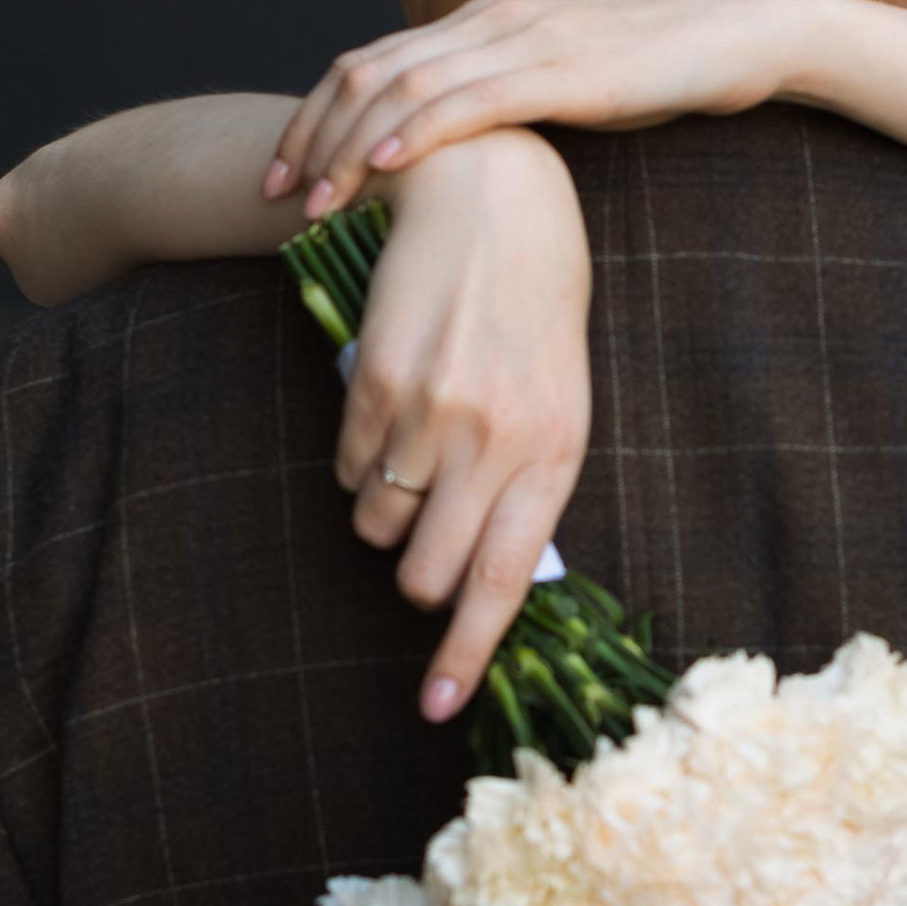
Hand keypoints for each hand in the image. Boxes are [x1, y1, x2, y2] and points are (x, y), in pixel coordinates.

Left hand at [263, 0, 827, 220]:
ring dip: (351, 145)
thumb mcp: (558, 80)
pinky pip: (472, 101)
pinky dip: (418, 133)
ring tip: (316, 200)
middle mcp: (486, 24)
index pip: (371, 65)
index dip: (317, 117)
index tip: (285, 172)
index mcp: (480, 24)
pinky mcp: (559, 71)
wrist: (732, 35)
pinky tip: (386, 168)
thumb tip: (461, 153)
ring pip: (406, 88)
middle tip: (275, 191)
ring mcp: (520, 43)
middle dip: (313, 135)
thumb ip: (505, 99)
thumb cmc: (651, 67)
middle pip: (367, 72)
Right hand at [335, 135, 593, 718]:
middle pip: (427, 572)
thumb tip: (480, 578)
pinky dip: (359, 460)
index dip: (467, 652)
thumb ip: (527, 487)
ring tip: (414, 452)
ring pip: (378, 523)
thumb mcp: (558, 401)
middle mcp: (496, 441)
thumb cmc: (534, 313)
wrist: (492, 201)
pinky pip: (347, 468)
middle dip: (416, 576)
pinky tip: (390, 406)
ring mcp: (432, 412)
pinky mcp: (376, 381)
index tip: (436, 704)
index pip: (503, 582)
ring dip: (384, 512)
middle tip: (424, 536)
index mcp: (556, 453)